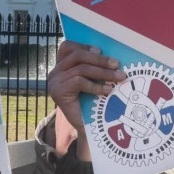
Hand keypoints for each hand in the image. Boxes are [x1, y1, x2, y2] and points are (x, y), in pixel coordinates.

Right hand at [47, 41, 124, 160]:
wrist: (86, 128)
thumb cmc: (91, 103)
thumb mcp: (91, 80)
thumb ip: (93, 67)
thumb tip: (109, 55)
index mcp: (61, 66)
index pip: (67, 47)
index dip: (84, 46)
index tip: (101, 51)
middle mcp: (55, 72)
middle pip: (77, 56)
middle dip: (100, 60)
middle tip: (117, 65)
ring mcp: (55, 82)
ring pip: (81, 69)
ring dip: (103, 73)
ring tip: (118, 78)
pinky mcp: (58, 92)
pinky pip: (79, 81)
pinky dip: (96, 85)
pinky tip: (107, 90)